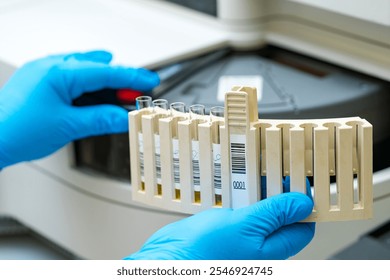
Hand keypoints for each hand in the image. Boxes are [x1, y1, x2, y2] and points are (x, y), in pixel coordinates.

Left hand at [0, 51, 158, 167]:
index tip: (150, 80)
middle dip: (119, 80)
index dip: (132, 77)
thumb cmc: (17, 130)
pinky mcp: (41, 83)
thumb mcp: (69, 126)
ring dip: (103, 85)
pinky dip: (87, 88)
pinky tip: (94, 99)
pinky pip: (71, 79)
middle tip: (136, 94)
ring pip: (85, 72)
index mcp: (59, 72)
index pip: (107, 72)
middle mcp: (51, 67)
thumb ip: (102, 119)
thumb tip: (124, 117)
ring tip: (118, 100)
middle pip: (97, 68)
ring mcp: (44, 73)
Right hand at [124, 192, 314, 259]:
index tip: (298, 181)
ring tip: (260, 177)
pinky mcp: (228, 230)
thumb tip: (302, 204)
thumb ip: (275, 213)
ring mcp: (243, 237)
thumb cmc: (203, 252)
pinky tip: (241, 187)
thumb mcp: (245, 225)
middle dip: (282, 195)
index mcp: (271, 251)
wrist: (171, 257)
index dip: (303, 203)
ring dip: (263, 194)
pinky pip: (244, 211)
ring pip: (262, 212)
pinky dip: (245, 197)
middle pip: (282, 217)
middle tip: (279, 173)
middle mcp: (259, 246)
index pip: (301, 225)